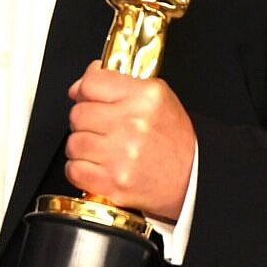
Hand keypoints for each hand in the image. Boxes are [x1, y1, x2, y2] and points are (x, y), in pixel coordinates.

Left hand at [65, 65, 195, 220]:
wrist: (192, 178)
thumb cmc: (173, 138)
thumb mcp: (157, 97)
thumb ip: (118, 83)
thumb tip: (78, 87)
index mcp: (146, 98)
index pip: (91, 83)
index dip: (84, 90)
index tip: (87, 97)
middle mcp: (134, 125)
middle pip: (78, 114)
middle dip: (84, 120)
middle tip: (99, 127)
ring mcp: (123, 156)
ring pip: (74, 143)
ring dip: (82, 146)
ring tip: (100, 148)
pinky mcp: (115, 183)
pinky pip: (74, 170)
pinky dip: (79, 169)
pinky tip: (96, 165)